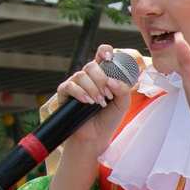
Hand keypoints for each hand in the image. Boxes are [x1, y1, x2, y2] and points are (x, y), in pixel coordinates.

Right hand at [45, 49, 139, 183]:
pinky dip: (80, 93)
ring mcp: (75, 84)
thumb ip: (124, 90)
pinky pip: (69, 86)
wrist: (95, 138)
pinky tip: (87, 102)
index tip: (110, 59)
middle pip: (92, 65)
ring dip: (93, 89)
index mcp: (102, 75)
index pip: (101, 55)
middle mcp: (88, 77)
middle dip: (101, 79)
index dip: (105, 51)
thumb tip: (112, 81)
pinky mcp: (65, 94)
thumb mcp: (123, 104)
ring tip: (99, 103)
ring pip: (81, 75)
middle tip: (107, 96)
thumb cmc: (108, 120)